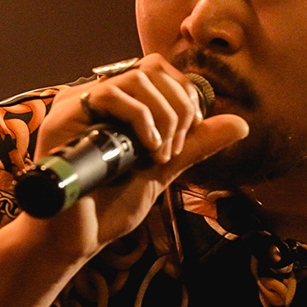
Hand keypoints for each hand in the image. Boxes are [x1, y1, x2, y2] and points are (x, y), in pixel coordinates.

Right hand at [31, 54, 247, 258]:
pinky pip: (111, 95)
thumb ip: (196, 144)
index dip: (184, 97)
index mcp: (118, 103)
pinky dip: (140, 119)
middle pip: (153, 68)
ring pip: (137, 78)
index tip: (186, 137)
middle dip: (179, 107)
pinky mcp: (65, 116)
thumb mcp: (164, 169)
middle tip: (174, 150)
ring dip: (163, 116)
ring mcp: (79, 103)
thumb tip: (241, 124)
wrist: (78, 238)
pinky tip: (146, 150)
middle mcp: (97, 96)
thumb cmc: (111, 205)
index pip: (160, 71)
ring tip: (159, 155)